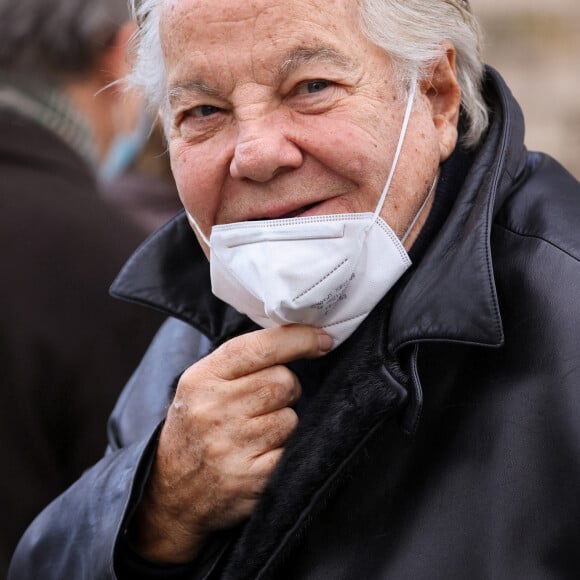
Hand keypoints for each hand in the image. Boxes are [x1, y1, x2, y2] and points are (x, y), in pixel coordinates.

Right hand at [128, 324, 332, 562]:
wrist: (173, 492)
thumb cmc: (196, 428)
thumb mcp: (202, 384)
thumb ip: (243, 360)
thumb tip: (303, 339)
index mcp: (202, 379)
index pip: (260, 347)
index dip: (299, 339)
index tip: (323, 339)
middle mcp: (214, 410)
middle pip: (283, 381)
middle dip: (286, 390)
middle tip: (265, 404)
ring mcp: (232, 446)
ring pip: (291, 417)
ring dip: (284, 422)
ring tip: (258, 433)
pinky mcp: (252, 477)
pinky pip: (292, 449)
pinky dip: (285, 450)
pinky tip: (262, 455)